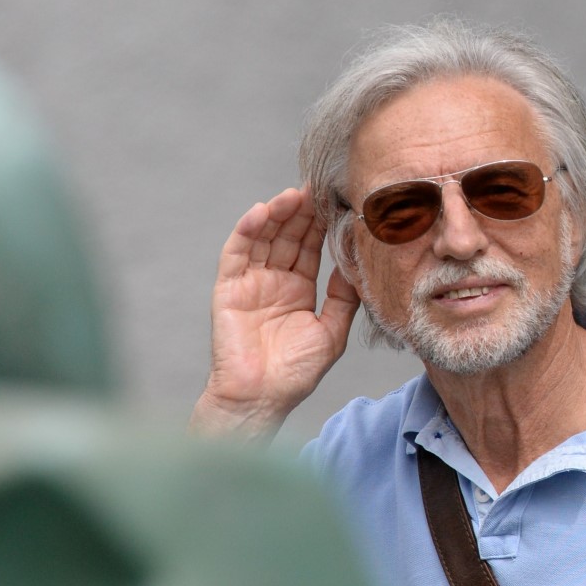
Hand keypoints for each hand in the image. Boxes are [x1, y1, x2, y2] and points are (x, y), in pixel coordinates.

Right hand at [191, 187, 358, 436]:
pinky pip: (237, 253)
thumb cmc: (295, 373)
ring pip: (263, 238)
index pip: (310, 248)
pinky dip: (247, 230)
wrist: (261, 397)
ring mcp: (250, 282)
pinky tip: (262, 212)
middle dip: (301, 212)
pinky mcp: (229, 288)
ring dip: (277, 215)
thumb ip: (343, 298)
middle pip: (288, 236)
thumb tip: (357, 265)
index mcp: (298, 289)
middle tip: (317, 187)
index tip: (336, 201)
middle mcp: (274, 281)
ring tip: (293, 195)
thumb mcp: (331, 332)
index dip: (320, 224)